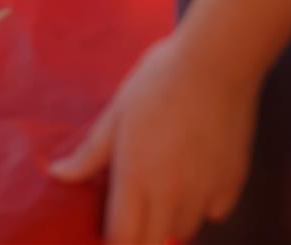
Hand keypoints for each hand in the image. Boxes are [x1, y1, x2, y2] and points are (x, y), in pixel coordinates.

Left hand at [51, 32, 256, 244]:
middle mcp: (171, 195)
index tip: (108, 228)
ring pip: (184, 231)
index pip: (121, 240)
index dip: (112, 241)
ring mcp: (204, 194)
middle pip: (152, 244)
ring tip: (164, 183)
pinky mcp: (231, 186)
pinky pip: (213, 213)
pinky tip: (196, 173)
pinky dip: (202, 204)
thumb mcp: (116, 112)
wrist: (215, 63)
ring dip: (170, 220)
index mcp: (136, 177)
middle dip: (139, 237)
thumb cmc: (158, 80)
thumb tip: (58, 174)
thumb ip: (89, 153)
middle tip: (134, 208)